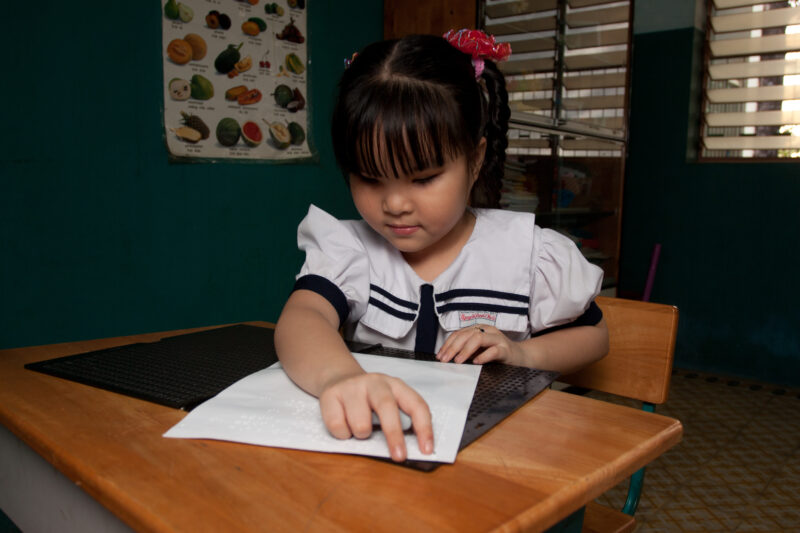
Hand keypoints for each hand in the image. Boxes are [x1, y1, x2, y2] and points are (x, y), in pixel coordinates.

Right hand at [318, 372, 433, 461]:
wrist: (338, 378)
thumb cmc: (369, 400)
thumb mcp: (388, 403)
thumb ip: (399, 420)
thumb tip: (406, 451)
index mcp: (395, 385)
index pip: (415, 404)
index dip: (423, 428)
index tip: (426, 450)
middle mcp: (375, 382)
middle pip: (387, 407)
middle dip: (394, 435)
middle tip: (399, 456)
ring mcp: (352, 387)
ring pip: (360, 423)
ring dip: (362, 435)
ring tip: (360, 429)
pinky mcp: (331, 395)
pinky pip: (338, 427)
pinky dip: (343, 434)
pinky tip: (344, 424)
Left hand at [437, 325, 526, 365]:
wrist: (521, 357)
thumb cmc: (497, 354)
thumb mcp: (479, 350)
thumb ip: (467, 351)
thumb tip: (448, 357)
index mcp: (479, 329)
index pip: (459, 334)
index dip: (448, 344)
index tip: (440, 356)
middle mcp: (488, 331)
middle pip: (467, 334)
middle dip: (453, 347)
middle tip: (445, 360)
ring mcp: (498, 339)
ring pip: (479, 338)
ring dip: (466, 350)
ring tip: (458, 361)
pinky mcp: (507, 350)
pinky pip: (494, 350)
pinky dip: (483, 356)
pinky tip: (476, 362)